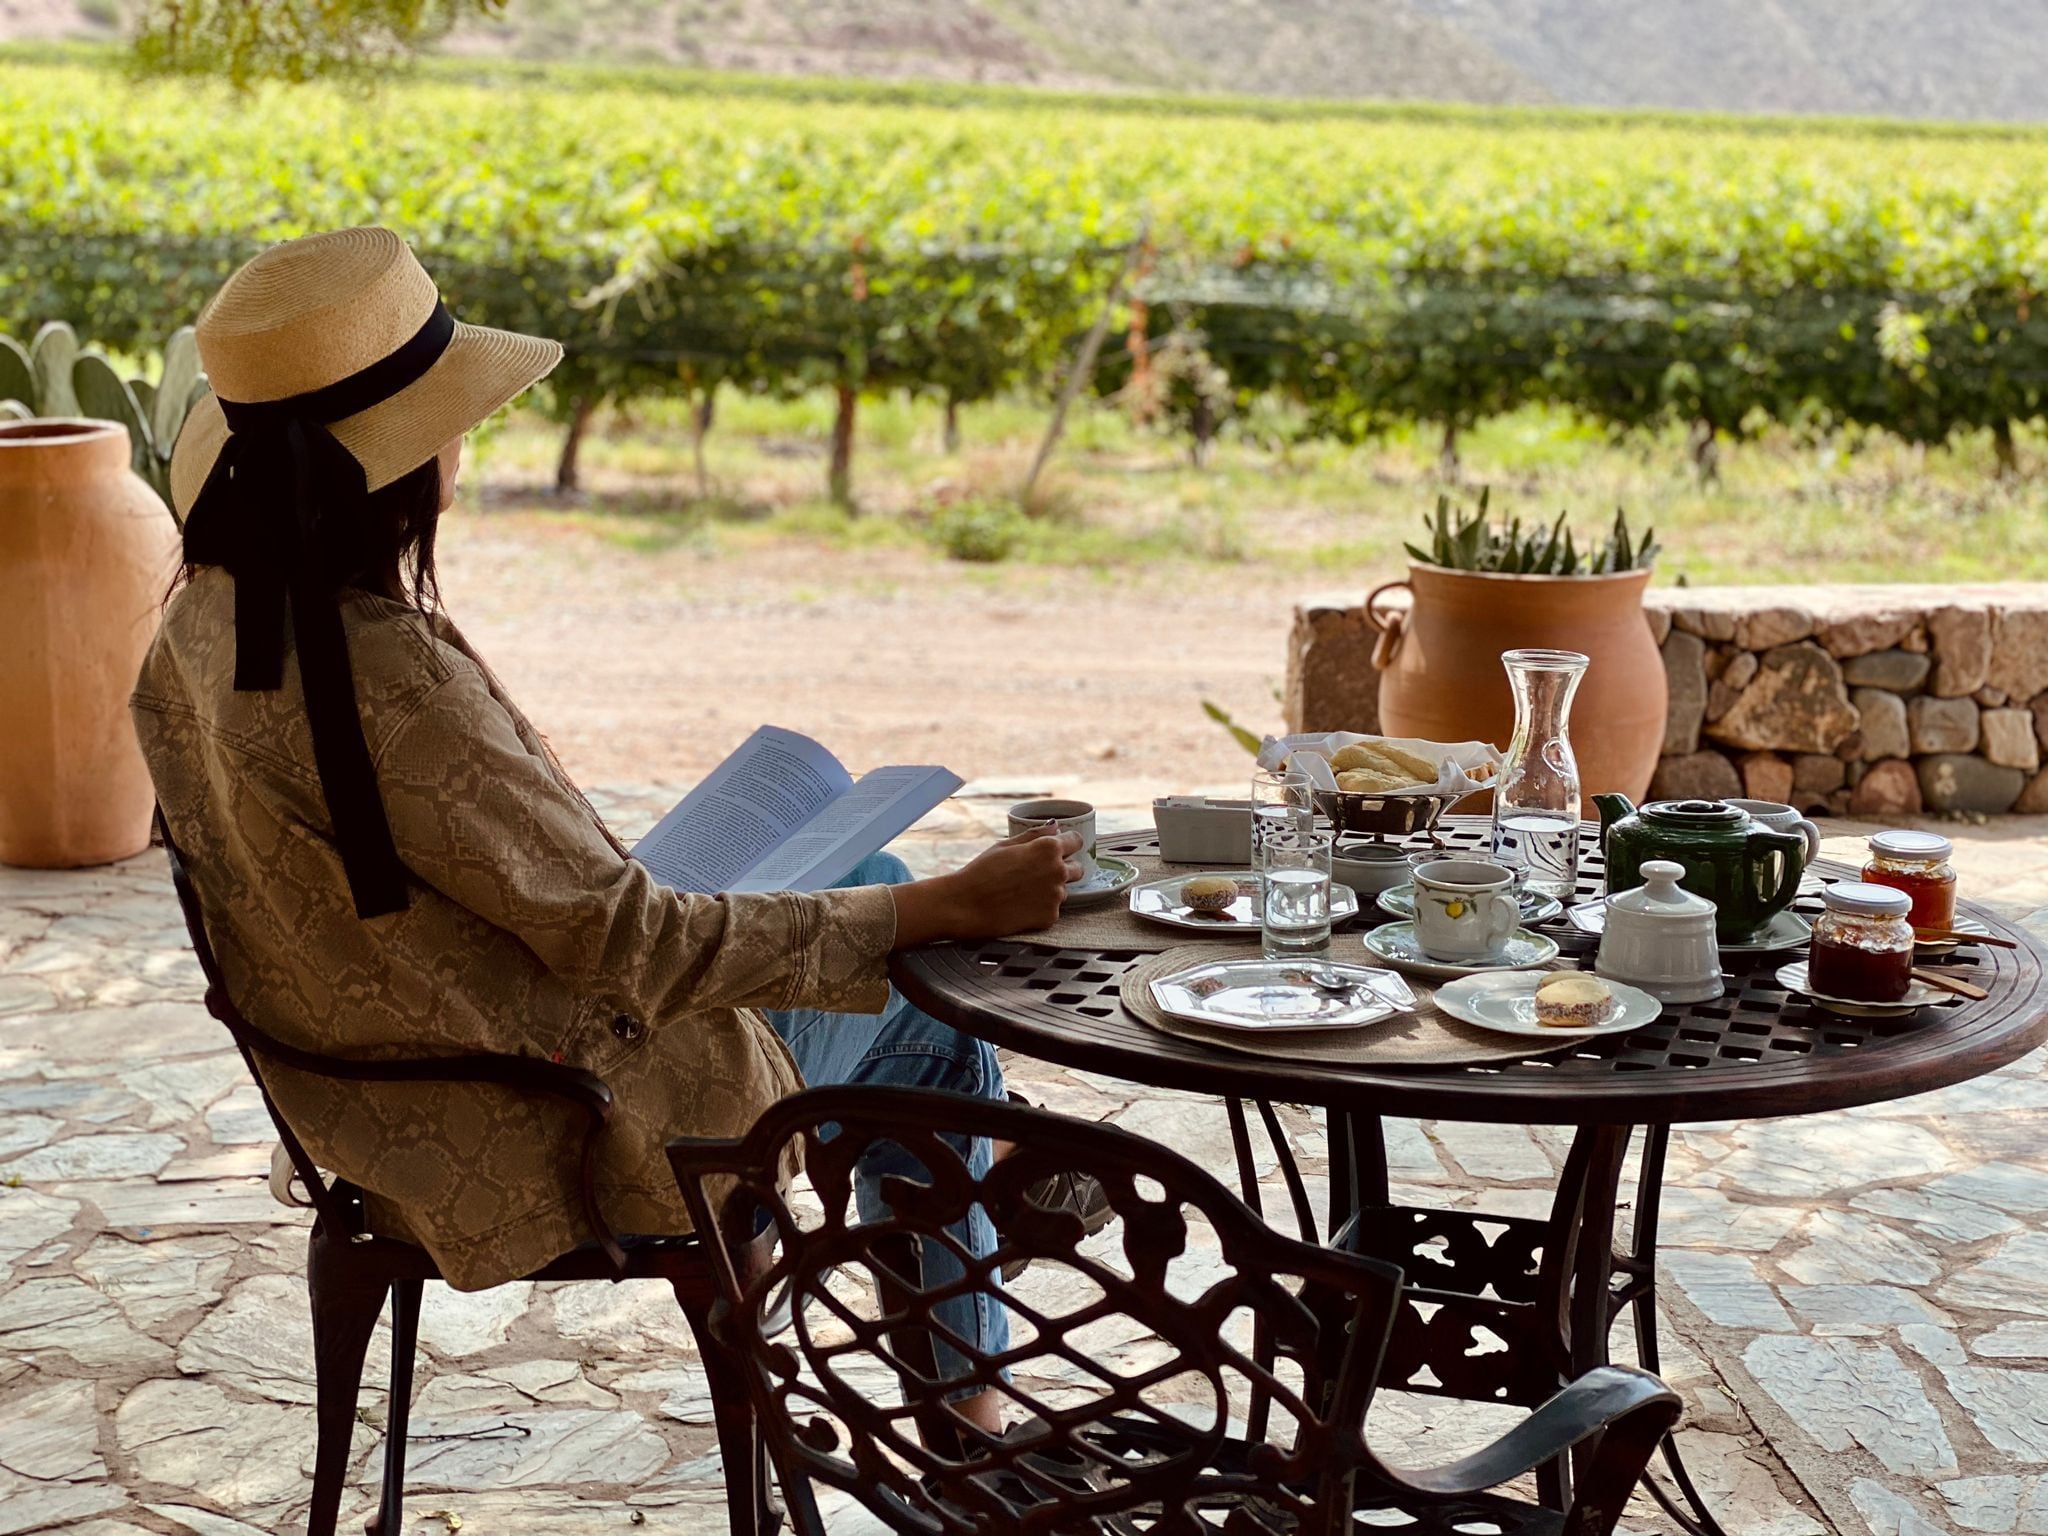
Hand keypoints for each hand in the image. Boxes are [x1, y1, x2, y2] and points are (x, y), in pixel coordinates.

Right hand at [892, 825, 1083, 946]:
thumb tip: (1055, 827)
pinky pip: (1052, 909)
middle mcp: (1058, 871)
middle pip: (1077, 868)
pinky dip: (1040, 909)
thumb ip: (1035, 835)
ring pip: (1063, 890)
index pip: (1076, 841)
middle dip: (1063, 868)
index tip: (1060, 848)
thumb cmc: (981, 871)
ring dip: (1050, 890)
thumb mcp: (1006, 845)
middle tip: (1038, 873)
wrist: (965, 905)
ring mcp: (1056, 896)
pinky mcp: (1049, 917)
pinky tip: (1020, 906)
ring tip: (1021, 892)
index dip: (1067, 843)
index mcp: (1048, 849)